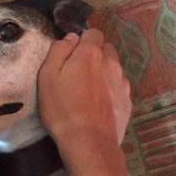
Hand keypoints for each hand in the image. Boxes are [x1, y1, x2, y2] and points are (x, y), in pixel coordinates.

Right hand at [37, 29, 131, 147]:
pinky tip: (99, 105)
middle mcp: (111, 63)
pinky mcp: (127, 101)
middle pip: (106, 49)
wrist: (88, 142)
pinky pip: (119, 87)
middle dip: (95, 55)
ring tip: (89, 92)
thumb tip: (70, 38)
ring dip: (104, 73)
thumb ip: (58, 51)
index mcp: (91, 54)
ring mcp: (122, 83)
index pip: (93, 33)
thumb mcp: (47, 77)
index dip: (83, 41)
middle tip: (79, 74)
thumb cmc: (62, 109)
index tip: (72, 55)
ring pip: (114, 69)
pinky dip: (111, 91)